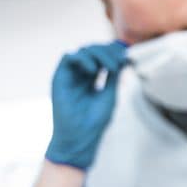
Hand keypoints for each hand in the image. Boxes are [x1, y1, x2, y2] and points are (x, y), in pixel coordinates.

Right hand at [45, 41, 126, 169]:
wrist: (80, 136)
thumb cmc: (95, 120)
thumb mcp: (110, 93)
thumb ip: (114, 75)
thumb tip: (123, 57)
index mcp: (91, 79)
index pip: (102, 56)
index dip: (113, 52)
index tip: (126, 55)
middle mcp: (80, 75)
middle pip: (93, 50)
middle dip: (108, 51)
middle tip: (120, 60)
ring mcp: (70, 75)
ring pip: (83, 51)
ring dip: (99, 54)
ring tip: (110, 68)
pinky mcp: (59, 78)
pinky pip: (68, 57)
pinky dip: (83, 58)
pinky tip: (93, 70)